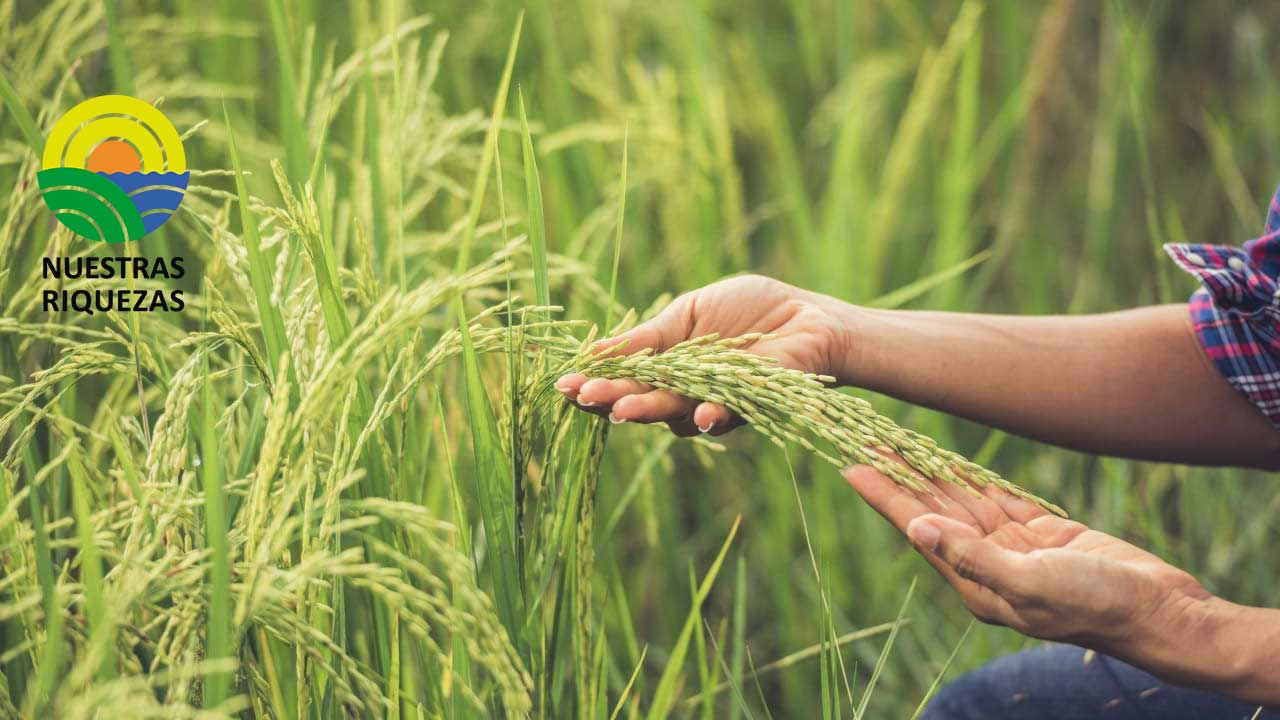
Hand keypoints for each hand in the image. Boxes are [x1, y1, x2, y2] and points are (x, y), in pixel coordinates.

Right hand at [556, 275, 854, 435]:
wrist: (808, 316)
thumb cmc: (749, 309)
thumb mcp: (689, 313)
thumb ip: (649, 338)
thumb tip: (595, 352)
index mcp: (666, 367)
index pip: (622, 379)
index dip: (594, 383)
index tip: (564, 384)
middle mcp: (684, 393)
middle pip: (641, 401)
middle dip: (612, 400)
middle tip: (587, 398)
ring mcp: (714, 403)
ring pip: (675, 413)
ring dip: (650, 410)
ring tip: (624, 408)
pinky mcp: (750, 406)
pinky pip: (725, 415)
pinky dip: (711, 414)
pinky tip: (699, 413)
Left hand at [842, 463, 1211, 650]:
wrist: (1159, 612)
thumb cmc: (1097, 605)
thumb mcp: (1030, 583)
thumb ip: (972, 557)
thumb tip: (918, 530)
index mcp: (976, 584)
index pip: (918, 529)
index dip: (884, 496)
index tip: (852, 465)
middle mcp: (987, 566)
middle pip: (932, 511)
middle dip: (900, 477)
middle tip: (866, 439)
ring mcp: (1014, 550)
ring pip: (963, 502)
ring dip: (931, 473)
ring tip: (897, 442)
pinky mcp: (1043, 536)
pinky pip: (998, 500)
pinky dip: (973, 478)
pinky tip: (949, 461)